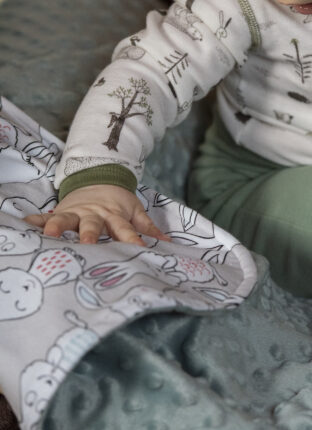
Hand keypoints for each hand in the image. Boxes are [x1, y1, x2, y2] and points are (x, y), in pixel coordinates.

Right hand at [25, 184, 169, 245]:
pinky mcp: (61, 210)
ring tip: (50, 233)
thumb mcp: (135, 211)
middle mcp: (95, 214)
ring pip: (67, 219)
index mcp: (115, 216)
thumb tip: (167, 242)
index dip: (132, 240)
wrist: (98, 178)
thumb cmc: (118, 202)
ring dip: (58, 225)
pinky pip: (46, 215)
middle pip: (93, 225)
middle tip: (88, 244)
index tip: (139, 251)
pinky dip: (37, 220)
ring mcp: (76, 212)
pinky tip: (26, 224)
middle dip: (90, 234)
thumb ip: (148, 228)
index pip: (125, 230)